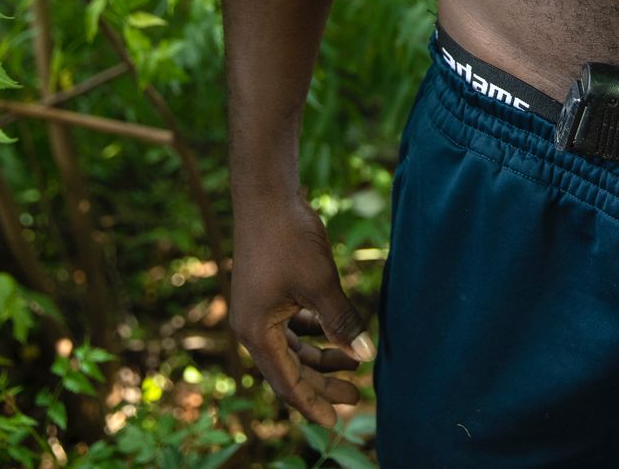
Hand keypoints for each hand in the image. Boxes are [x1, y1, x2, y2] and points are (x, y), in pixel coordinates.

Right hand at [229, 192, 374, 423]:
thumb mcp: (321, 284)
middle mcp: (253, 326)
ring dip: (321, 357)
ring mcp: (259, 309)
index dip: (314, 403)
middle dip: (323, 383)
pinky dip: (314, 332)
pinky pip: (292, 326)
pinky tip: (336, 331)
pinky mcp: (268, 293)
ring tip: (355, 362)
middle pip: (290, 369)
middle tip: (357, 396)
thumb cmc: (290, 239)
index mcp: (257, 333)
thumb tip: (365, 356)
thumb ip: (341, 322)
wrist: (267, 196)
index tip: (337, 421)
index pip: (287, 383)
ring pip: (292, 347)